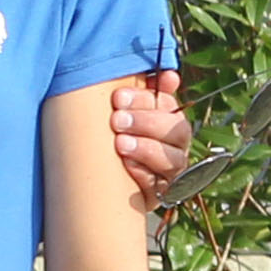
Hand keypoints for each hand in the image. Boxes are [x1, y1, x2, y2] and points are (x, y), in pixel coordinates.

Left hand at [110, 67, 186, 211]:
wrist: (94, 181)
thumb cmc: (108, 138)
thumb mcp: (119, 114)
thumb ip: (137, 94)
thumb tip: (169, 76)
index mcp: (165, 120)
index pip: (168, 104)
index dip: (148, 98)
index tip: (119, 96)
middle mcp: (174, 145)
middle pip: (177, 130)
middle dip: (146, 121)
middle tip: (116, 119)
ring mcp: (171, 171)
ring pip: (174, 158)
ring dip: (147, 148)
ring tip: (120, 143)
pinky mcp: (161, 194)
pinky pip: (161, 185)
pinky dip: (144, 173)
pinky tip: (127, 165)